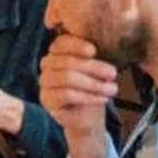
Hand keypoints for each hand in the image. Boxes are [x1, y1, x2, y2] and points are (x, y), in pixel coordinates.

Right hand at [39, 35, 118, 149]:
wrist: (88, 116)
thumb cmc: (93, 87)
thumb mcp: (96, 67)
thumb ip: (94, 55)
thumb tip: (105, 42)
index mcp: (57, 51)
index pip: (61, 42)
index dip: (77, 45)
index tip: (94, 51)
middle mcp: (47, 64)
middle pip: (67, 62)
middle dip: (94, 67)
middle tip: (113, 74)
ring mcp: (44, 82)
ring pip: (68, 78)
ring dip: (94, 84)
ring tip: (112, 89)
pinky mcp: (46, 99)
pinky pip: (66, 95)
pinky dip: (88, 97)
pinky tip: (102, 99)